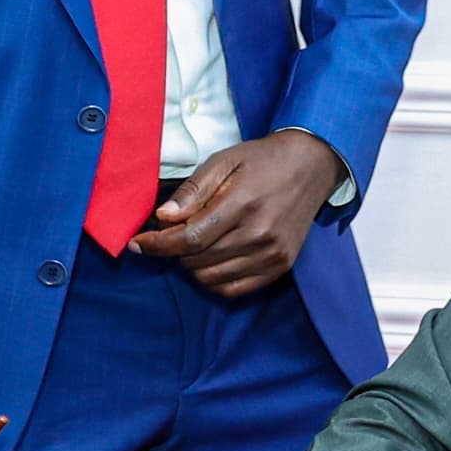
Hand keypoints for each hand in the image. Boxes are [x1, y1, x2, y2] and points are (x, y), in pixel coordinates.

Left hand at [133, 130, 341, 297]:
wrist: (311, 166)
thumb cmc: (262, 161)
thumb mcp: (223, 162)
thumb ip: (193, 190)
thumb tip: (163, 218)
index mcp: (243, 204)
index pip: (190, 238)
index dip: (158, 244)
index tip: (138, 243)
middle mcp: (260, 234)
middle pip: (198, 260)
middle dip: (173, 250)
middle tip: (170, 234)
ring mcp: (273, 254)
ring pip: (212, 278)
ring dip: (192, 266)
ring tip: (193, 245)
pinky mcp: (281, 266)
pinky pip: (234, 289)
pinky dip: (213, 281)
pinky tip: (209, 262)